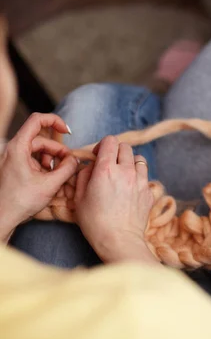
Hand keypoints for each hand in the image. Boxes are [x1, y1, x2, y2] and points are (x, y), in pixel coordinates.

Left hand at [0, 113, 77, 242]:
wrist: (2, 217)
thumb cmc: (19, 201)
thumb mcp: (50, 184)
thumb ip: (68, 168)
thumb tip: (75, 160)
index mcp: (18, 147)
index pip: (37, 120)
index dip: (55, 121)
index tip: (68, 132)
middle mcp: (13, 149)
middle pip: (41, 139)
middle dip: (58, 150)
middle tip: (69, 164)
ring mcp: (13, 158)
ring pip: (38, 150)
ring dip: (52, 160)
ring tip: (58, 175)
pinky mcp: (14, 167)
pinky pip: (33, 160)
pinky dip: (44, 166)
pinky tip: (49, 179)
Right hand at [74, 135, 156, 263]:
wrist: (119, 240)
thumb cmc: (95, 222)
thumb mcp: (79, 197)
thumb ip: (84, 175)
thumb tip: (90, 166)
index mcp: (106, 169)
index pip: (110, 141)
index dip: (102, 145)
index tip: (98, 155)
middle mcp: (126, 171)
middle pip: (125, 147)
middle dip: (116, 152)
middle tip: (109, 164)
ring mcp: (141, 181)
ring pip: (139, 159)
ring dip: (130, 163)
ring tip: (122, 175)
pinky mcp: (149, 192)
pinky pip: (145, 177)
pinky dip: (138, 178)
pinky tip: (130, 190)